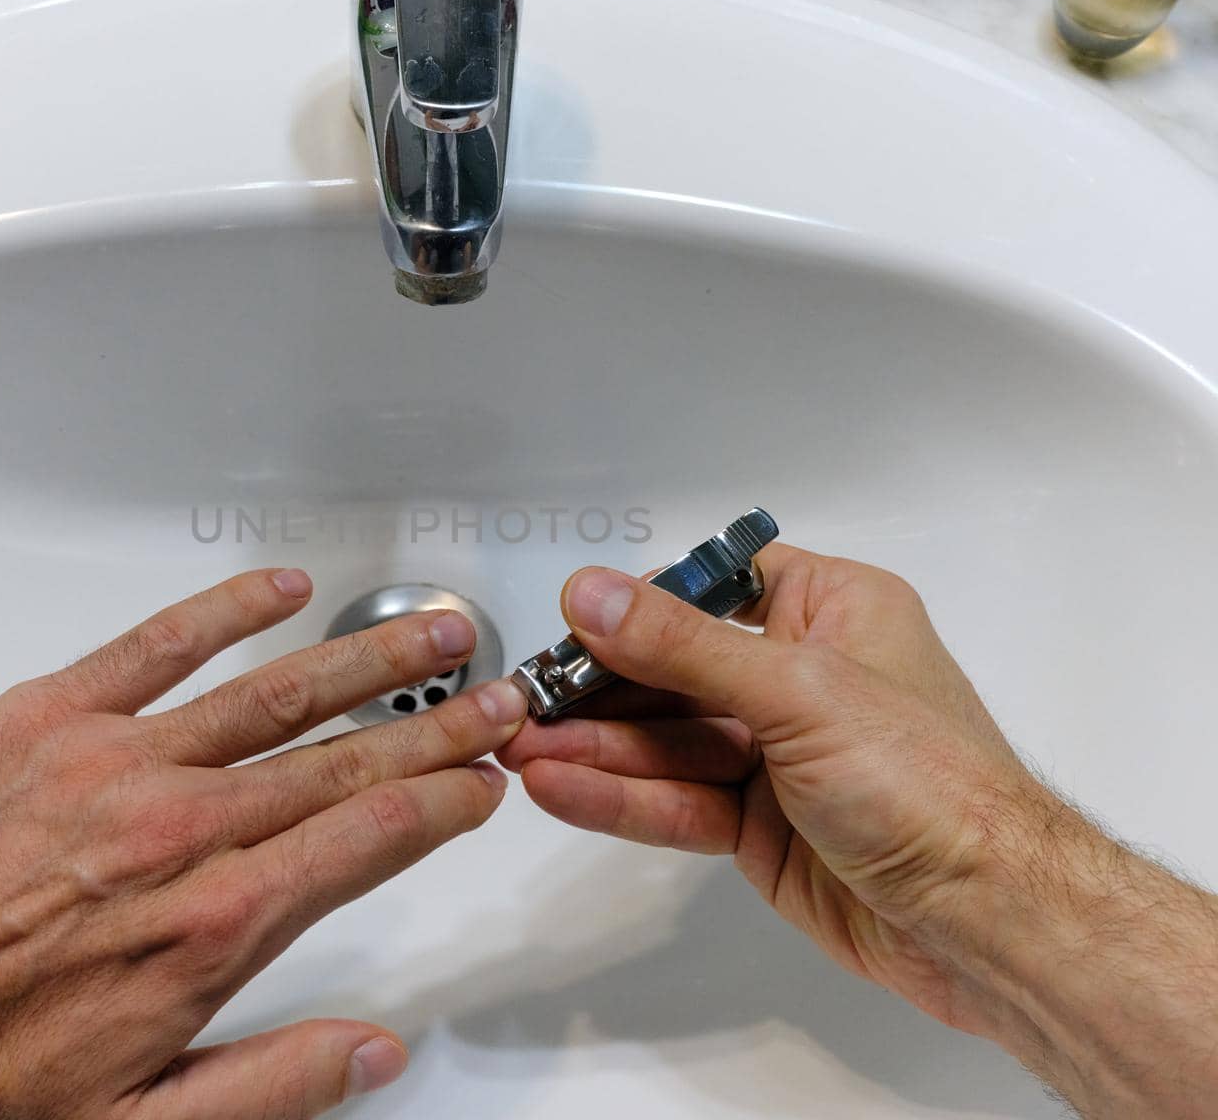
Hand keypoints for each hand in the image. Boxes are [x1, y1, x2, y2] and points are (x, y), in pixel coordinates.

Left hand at [0, 568, 526, 1119]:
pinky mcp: (44, 717)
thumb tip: (375, 1050)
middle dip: (436, 722)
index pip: (370, 836)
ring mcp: (114, 760)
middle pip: (343, 758)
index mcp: (212, 922)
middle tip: (495, 695)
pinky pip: (157, 644)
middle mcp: (178, 828)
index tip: (484, 780)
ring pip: (271, 692)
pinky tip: (280, 591)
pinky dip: (227, 610)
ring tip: (429, 631)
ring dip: (364, 658)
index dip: (445, 799)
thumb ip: (274, 1083)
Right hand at [498, 544, 1217, 1117]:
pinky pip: (676, 800)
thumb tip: (593, 593)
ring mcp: (776, 756)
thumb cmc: (928, 782)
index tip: (571, 623)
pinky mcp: (757, 827)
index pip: (713, 588)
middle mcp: (800, 676)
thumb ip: (683, 647)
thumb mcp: (797, 691)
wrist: (987, 922)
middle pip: (675, 670)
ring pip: (667, 741)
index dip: (640, 605)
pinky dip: (619, 797)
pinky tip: (560, 790)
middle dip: (598, 689)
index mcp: (831, 610)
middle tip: (525, 699)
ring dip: (595, 747)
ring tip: (521, 748)